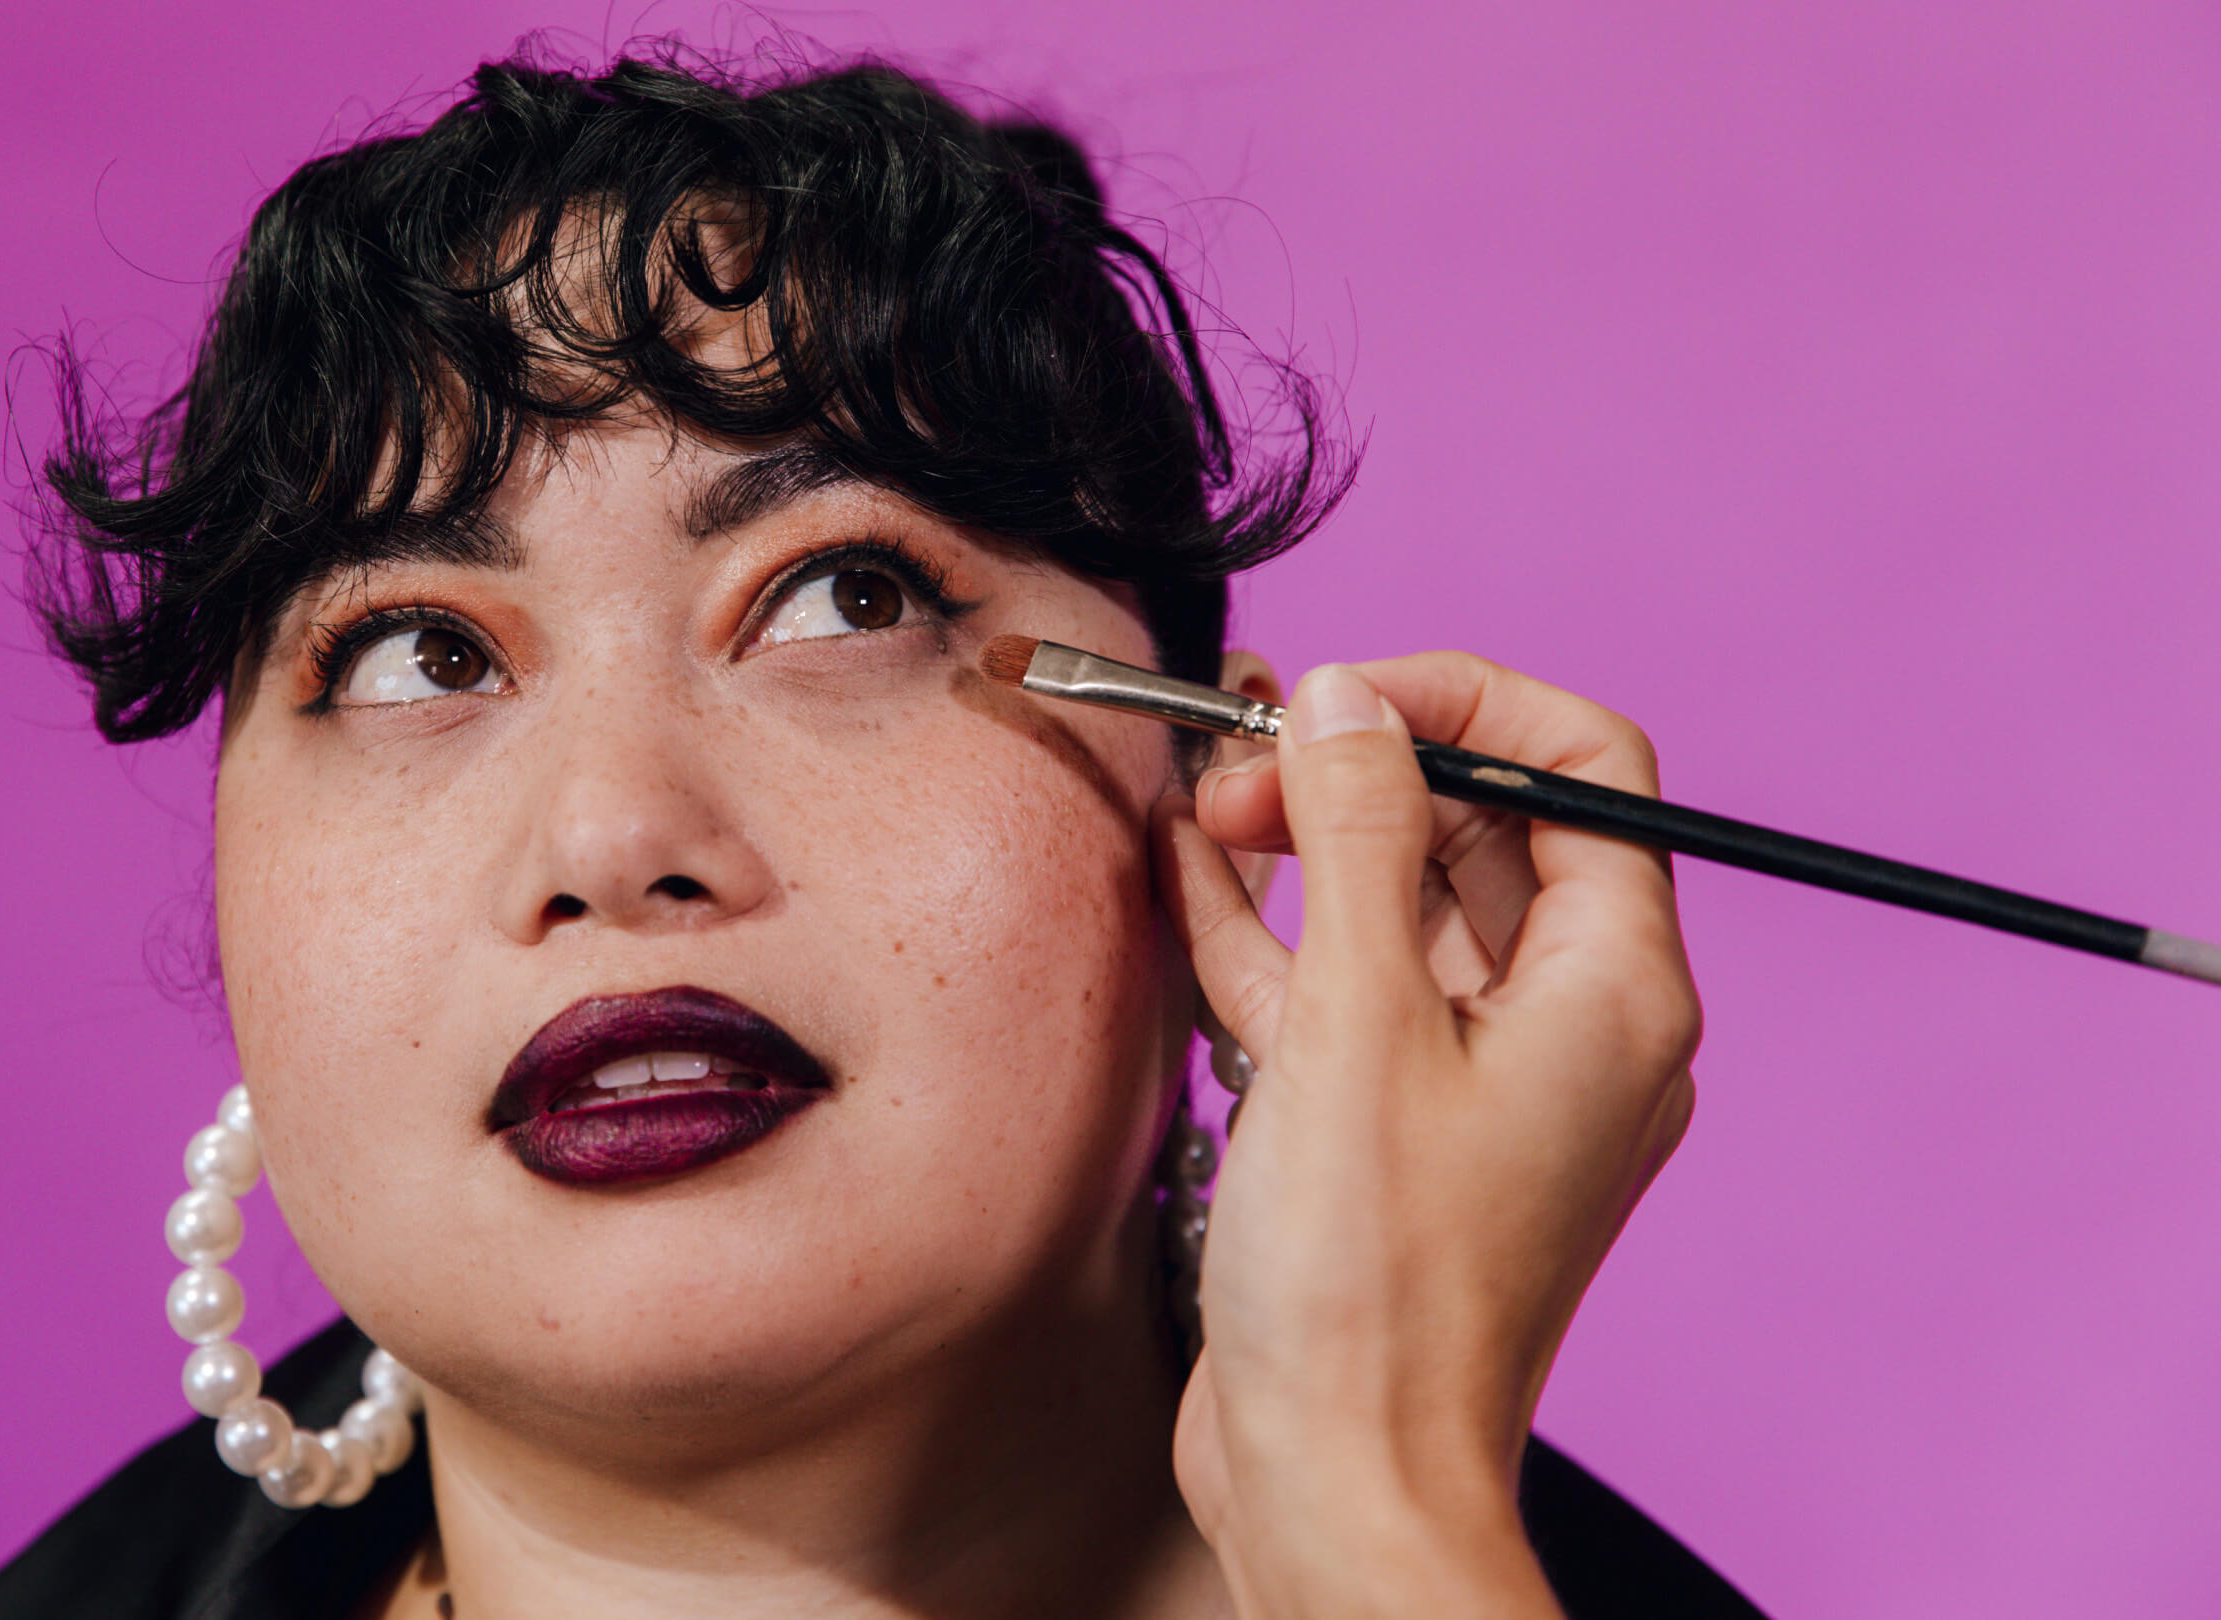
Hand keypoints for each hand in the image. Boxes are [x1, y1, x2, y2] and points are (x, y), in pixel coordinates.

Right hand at [1154, 653, 1699, 1618]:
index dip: (1463, 702)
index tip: (1340, 694)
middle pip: (1479, 829)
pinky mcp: (1393, 1128)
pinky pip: (1343, 989)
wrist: (1336, 1480)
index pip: (1583, 767)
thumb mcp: (1353, 1021)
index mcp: (1614, 987)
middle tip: (1238, 764)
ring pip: (1397, 905)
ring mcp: (1478, 1079)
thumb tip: (1343, 701)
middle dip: (1357, 772)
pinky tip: (1188, 876)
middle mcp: (1567, 1025)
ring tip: (1197, 794)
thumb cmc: (1371, 1288)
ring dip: (1299, 842)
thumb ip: (1352, 837)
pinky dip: (1270, 929)